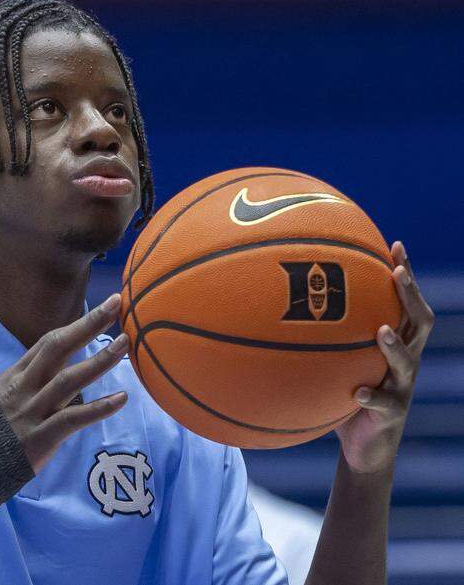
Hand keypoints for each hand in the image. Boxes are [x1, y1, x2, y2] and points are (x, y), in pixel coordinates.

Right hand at [0, 293, 128, 472]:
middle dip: (89, 324)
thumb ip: (21, 386)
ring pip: (69, 379)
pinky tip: (121, 399)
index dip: (76, 324)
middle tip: (117, 304)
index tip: (103, 309)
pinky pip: (73, 418)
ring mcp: (31, 411)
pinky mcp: (40, 438)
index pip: (48, 342)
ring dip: (99, 360)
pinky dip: (99, 408)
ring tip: (125, 345)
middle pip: (58, 347)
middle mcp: (23, 387)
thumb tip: (46, 377)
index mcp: (12, 376)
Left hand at [336, 241, 434, 473]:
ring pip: (407, 361)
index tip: (394, 244)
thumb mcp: (332, 363)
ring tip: (381, 331)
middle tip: (398, 272)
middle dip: (410, 295)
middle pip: (419, 321)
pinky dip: (370, 397)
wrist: (362, 448)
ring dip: (395, 345)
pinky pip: (382, 404)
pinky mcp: (392, 414)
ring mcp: (402, 387)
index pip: (404, 302)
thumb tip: (274, 305)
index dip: (404, 274)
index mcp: (393, 342)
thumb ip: (316, 338)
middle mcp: (404, 360)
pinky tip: (356, 392)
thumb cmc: (341, 396)